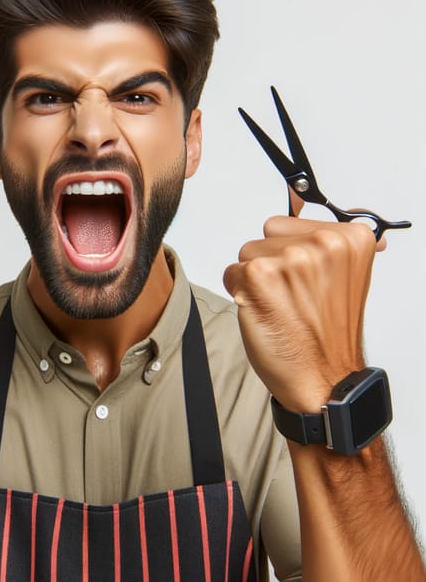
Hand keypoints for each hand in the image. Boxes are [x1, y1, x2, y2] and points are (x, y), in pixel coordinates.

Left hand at [223, 216, 377, 412]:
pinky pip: (231, 272)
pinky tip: (265, 312)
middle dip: (270, 264)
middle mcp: (324, 243)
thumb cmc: (325, 334)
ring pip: (247, 253)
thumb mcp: (339, 276)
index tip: (305, 282)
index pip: (288, 223)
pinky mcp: (261, 276)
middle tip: (292, 297)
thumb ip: (323, 242)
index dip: (287, 253)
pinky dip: (239, 293)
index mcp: (350, 237)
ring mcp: (292, 258)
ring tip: (280, 306)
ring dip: (254, 280)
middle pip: (266, 234)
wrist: (321, 378)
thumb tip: (302, 203)